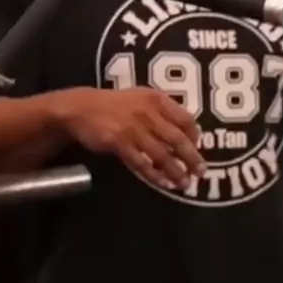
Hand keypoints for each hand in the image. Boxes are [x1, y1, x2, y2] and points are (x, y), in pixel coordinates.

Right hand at [49, 86, 205, 190]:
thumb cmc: (115, 104)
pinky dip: (154, 175)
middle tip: (200, 172)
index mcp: (157, 99)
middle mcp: (149, 113)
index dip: (195, 136)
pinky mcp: (119, 143)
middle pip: (177, 139)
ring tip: (184, 184)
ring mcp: (134, 128)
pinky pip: (142, 163)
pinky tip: (163, 184)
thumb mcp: (141, 98)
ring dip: (175, 171)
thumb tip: (183, 133)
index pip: (186, 119)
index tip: (197, 149)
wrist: (81, 108)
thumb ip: (162, 111)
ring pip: (162, 154)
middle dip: (191, 158)